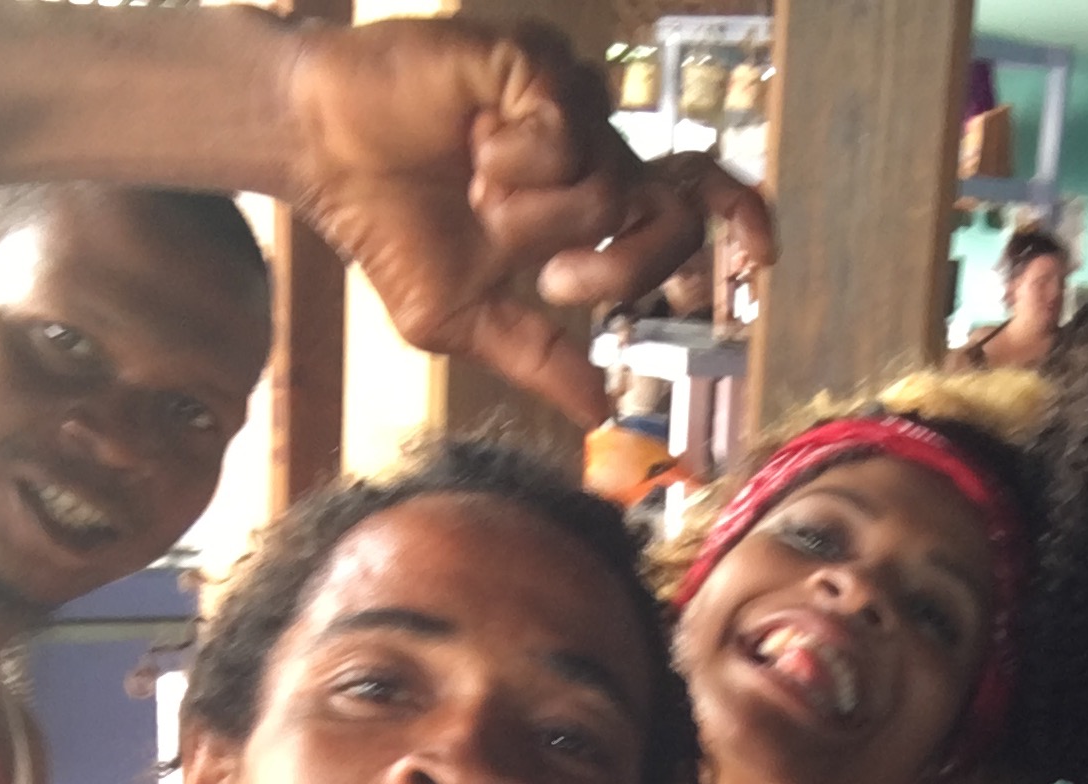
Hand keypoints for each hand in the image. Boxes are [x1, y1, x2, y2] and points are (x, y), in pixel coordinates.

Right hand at [287, 18, 773, 422]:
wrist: (322, 157)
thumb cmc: (391, 228)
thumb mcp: (463, 319)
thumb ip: (536, 360)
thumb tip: (601, 414)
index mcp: (590, 201)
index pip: (695, 199)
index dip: (741, 219)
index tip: (765, 259)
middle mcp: (595, 149)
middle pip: (675, 217)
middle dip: (623, 270)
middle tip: (553, 282)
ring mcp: (572, 103)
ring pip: (610, 186)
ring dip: (533, 218)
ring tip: (475, 190)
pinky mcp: (539, 65)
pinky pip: (566, 133)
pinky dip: (514, 162)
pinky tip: (472, 144)